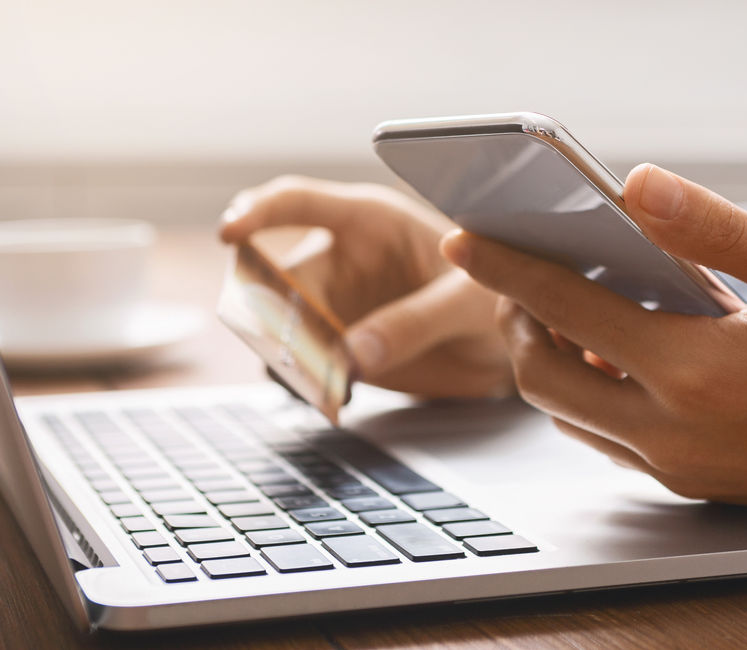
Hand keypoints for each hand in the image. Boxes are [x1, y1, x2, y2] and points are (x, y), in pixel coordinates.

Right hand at [218, 176, 510, 397]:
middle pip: (278, 276)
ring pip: (281, 325)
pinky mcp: (341, 348)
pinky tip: (330, 397)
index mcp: (371, 220)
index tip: (230, 232)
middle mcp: (342, 257)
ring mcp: (337, 305)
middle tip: (287, 346)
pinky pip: (304, 365)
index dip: (258, 211)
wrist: (516, 339)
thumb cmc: (503, 290)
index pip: (298, 202)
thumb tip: (353, 354)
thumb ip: (416, 321)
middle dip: (268, 309)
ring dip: (283, 352)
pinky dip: (305, 384)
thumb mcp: (469, 302)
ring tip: (315, 379)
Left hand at [441, 164, 746, 528]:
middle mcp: (671, 431)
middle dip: (516, 322)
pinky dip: (592, 393)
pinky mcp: (692, 483)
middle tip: (525, 274)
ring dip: (552, 361)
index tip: (465, 236)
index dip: (506, 267)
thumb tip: (635, 186)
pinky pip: (608, 438)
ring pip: (569, 414)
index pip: (565, 310)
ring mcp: (677, 466)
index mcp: (695, 371)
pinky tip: (622, 350)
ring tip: (573, 306)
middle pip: (541, 376)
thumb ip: (715, 228)